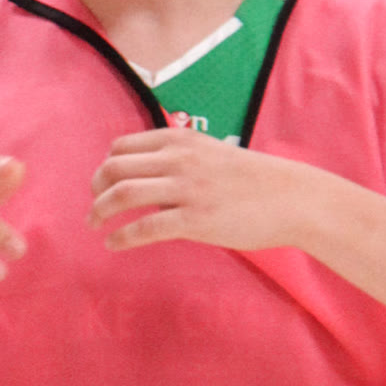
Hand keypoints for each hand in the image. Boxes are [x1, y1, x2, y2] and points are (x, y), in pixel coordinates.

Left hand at [86, 128, 314, 251]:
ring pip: (122, 194)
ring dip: (100, 212)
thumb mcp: (211, 153)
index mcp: (180, 140)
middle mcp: (178, 159)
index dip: (105, 167)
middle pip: (114, 168)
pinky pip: (144, 228)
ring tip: (94, 225)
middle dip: (96, 189)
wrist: (292, 197)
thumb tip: (147, 182)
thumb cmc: (252, 180)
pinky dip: (121, 237)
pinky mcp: (195, 219)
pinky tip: (113, 244)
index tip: (102, 185)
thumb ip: (178, 160)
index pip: (121, 146)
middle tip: (93, 208)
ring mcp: (186, 188)